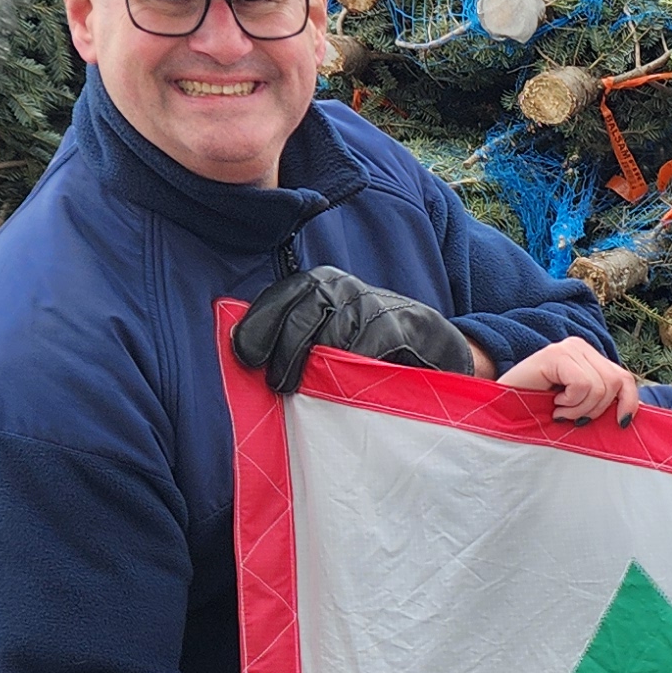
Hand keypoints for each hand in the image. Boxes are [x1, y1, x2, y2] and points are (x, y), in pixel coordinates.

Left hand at [231, 266, 491, 392]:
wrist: (431, 343)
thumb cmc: (367, 342)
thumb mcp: (326, 329)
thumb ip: (290, 333)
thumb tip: (240, 349)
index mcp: (315, 284)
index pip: (276, 301)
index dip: (257, 330)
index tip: (247, 360)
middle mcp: (339, 287)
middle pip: (299, 319)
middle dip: (284, 355)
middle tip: (279, 385)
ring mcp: (368, 304)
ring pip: (330, 335)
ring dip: (316, 366)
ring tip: (311, 388)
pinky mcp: (396, 325)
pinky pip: (363, 348)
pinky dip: (351, 368)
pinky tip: (347, 383)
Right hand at [497, 335, 639, 424]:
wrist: (502, 411)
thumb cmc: (539, 412)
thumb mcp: (578, 407)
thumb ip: (601, 402)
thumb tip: (632, 414)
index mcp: (589, 358)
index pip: (624, 377)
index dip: (629, 402)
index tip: (620, 424)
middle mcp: (580, 347)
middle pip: (616, 382)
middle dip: (597, 410)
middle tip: (572, 417)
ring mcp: (568, 348)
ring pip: (601, 386)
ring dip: (580, 409)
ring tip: (559, 410)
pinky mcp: (555, 355)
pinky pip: (583, 385)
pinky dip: (571, 403)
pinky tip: (553, 403)